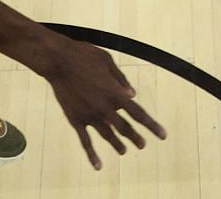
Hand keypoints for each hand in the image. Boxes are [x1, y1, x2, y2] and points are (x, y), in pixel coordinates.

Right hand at [42, 37, 165, 168]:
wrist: (58, 60)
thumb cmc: (83, 55)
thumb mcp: (107, 61)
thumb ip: (120, 79)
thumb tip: (132, 95)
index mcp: (115, 92)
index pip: (138, 113)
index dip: (151, 125)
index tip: (162, 135)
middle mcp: (105, 107)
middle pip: (124, 128)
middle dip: (135, 137)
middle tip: (142, 145)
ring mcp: (90, 115)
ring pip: (107, 135)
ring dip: (117, 144)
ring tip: (123, 151)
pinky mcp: (75, 119)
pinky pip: (85, 140)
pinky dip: (91, 154)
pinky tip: (98, 165)